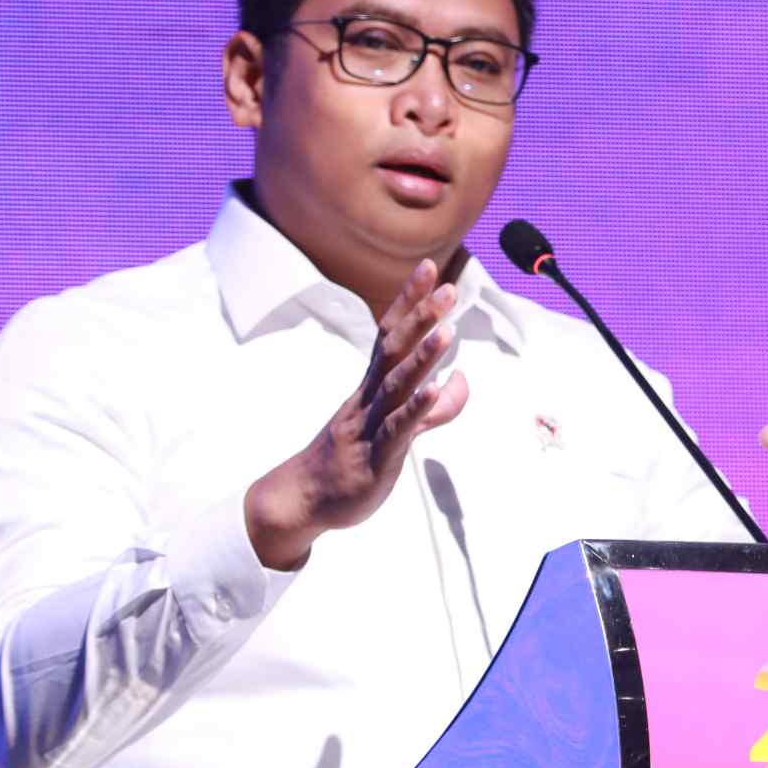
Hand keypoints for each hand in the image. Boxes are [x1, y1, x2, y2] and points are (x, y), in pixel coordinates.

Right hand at [244, 257, 470, 569]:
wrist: (306, 499)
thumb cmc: (353, 458)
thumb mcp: (398, 429)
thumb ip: (433, 407)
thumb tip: (460, 379)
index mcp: (371, 386)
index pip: (390, 334)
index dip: (409, 302)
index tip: (429, 268)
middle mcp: (369, 398)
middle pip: (394, 350)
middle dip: (420, 318)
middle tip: (447, 288)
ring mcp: (370, 425)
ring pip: (396, 386)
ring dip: (422, 358)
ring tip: (446, 332)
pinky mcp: (375, 457)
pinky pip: (397, 429)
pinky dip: (416, 408)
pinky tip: (434, 389)